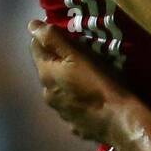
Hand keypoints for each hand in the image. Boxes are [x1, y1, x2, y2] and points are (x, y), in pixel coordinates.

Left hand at [29, 21, 131, 143]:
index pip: (36, 47)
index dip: (47, 36)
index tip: (62, 31)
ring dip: (66, 80)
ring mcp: (60, 112)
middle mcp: (47, 93)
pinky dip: (76, 99)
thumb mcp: (78, 56)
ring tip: (84, 76)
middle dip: (57, 59)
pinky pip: (71, 106)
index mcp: (46, 74)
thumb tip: (31, 25)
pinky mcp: (74, 124)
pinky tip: (89, 98)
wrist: (119, 120)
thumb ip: (53, 39)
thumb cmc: (100, 83)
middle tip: (76, 52)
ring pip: (58, 89)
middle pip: (47, 69)